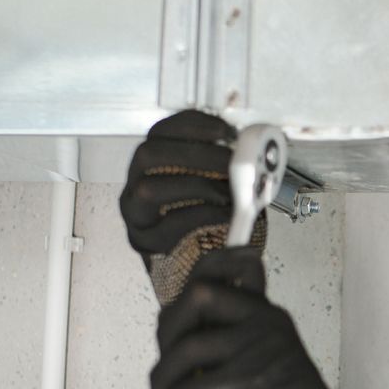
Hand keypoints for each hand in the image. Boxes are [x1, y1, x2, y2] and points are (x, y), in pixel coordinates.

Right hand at [119, 109, 266, 306]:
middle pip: (148, 154)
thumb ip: (223, 165)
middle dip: (195, 153)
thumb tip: (254, 150)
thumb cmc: (207, 218)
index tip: (225, 131)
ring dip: (196, 185)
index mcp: (151, 163)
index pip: (160, 131)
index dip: (192, 125)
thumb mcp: (214, 184)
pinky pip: (168, 225)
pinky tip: (224, 214)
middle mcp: (134, 183)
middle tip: (231, 163)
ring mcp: (135, 213)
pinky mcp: (144, 241)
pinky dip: (201, 216)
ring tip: (229, 192)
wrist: (199, 263)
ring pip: (149, 189)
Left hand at [145, 248, 382, 388]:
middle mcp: (267, 321)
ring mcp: (261, 346)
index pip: (236, 266)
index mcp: (268, 315)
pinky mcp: (253, 378)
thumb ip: (228, 343)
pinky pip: (194, 387)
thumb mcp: (262, 364)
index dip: (207, 269)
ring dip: (162, 377)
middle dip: (167, 330)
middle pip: (199, 296)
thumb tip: (174, 338)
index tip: (183, 293)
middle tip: (162, 365)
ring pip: (190, 346)